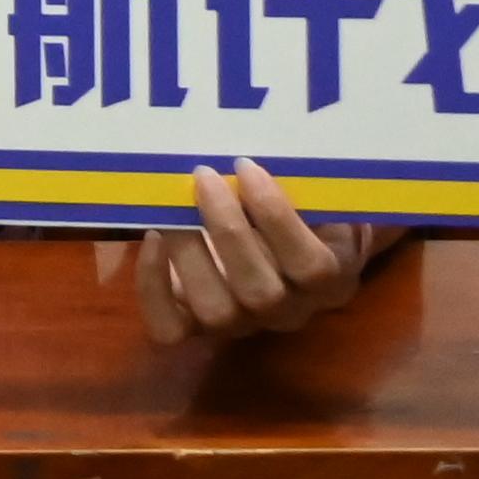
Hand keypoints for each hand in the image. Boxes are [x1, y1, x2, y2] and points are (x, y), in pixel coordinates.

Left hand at [111, 162, 374, 346]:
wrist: (289, 252)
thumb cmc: (305, 213)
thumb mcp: (318, 198)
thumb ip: (303, 185)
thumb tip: (259, 149)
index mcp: (329, 281)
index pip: (311, 267)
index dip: (277, 217)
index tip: (246, 167)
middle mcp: (289, 314)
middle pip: (260, 293)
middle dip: (227, 230)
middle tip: (202, 176)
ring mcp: (242, 326)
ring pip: (216, 311)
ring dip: (187, 254)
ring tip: (170, 207)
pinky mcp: (196, 328)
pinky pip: (170, 328)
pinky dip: (152, 287)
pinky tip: (148, 239)